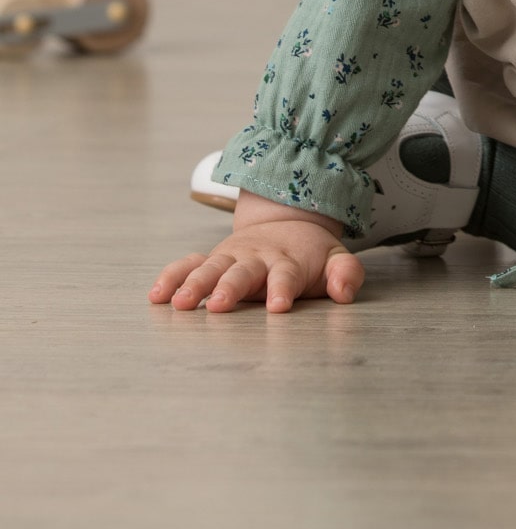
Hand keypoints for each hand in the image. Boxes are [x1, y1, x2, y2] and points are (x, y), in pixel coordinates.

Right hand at [148, 189, 365, 313]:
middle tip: (222, 306)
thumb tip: (345, 292)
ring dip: (196, 285)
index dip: (282, 289)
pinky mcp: (211, 259)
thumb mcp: (336, 258)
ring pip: (211, 269)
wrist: (286, 221)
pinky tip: (156, 295)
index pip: (286, 276)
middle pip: (243, 273)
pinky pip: (187, 265)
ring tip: (181, 304)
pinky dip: (172, 277)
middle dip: (232, 288)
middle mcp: (256, 258)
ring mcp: (230, 257)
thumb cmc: (310, 254)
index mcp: (287, 261)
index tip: (278, 307)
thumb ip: (346, 274)